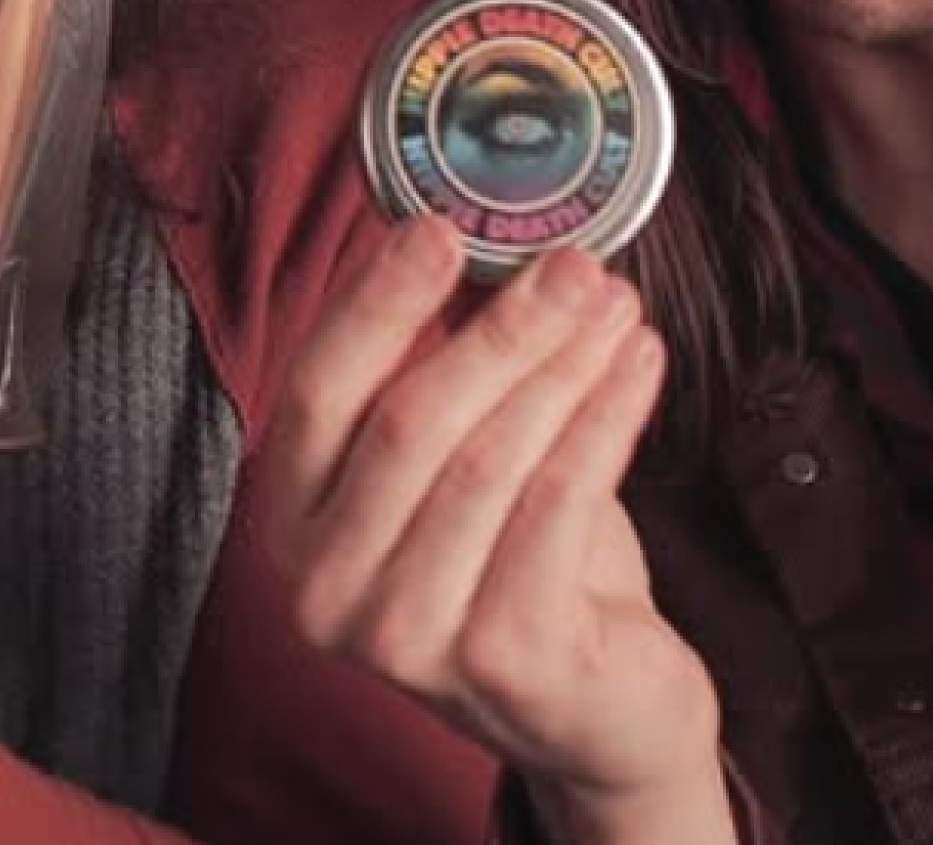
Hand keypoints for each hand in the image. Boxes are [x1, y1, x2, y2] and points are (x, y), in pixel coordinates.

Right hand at [260, 230, 728, 844]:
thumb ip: (440, 368)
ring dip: (562, 365)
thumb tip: (472, 235)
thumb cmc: (516, 559)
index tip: (435, 224)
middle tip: (569, 262)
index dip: (374, 302)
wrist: (593, 707)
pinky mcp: (498, 660)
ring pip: (487, 461)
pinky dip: (604, 420)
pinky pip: (557, 506)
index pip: (316, 390)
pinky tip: (639, 367)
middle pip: (408, 421)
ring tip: (615, 303)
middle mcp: (326, 588)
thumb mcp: (457, 461)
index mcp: (294, 523)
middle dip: (499, 327)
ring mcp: (405, 636)